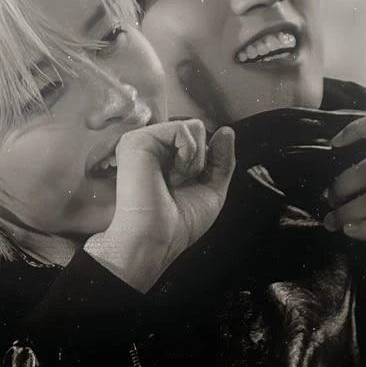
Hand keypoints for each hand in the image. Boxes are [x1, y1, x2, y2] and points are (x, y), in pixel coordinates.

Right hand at [85, 120, 235, 290]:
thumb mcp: (212, 190)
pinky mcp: (138, 140)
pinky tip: (174, 174)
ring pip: (193, 126)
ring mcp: (144, 141)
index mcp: (165, 158)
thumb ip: (223, 160)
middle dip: (202, 160)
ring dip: (196, 160)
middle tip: (180, 185)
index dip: (207, 160)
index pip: (199, 140)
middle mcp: (153, 147)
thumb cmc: (178, 225)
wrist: (156, 240)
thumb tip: (226, 131)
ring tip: (175, 181)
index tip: (192, 184)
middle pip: (198, 130)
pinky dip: (189, 154)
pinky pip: (183, 128)